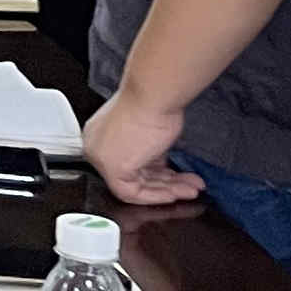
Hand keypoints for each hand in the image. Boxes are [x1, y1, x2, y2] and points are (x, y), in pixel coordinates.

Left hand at [83, 88, 200, 206]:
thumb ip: (149, 151)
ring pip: (137, 186)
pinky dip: (158, 195)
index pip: (127, 163)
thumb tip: (160, 166)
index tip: (175, 177)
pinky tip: (179, 192)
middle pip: (134, 175)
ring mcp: (103, 158)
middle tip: (188, 185)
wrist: (154, 95)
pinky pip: (134, 193)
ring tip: (192, 189)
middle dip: (167, 183)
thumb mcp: (150, 131)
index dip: (155, 172)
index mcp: (101, 134)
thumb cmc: (153, 103)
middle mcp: (98, 146)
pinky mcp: (113, 168)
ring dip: (169, 190)